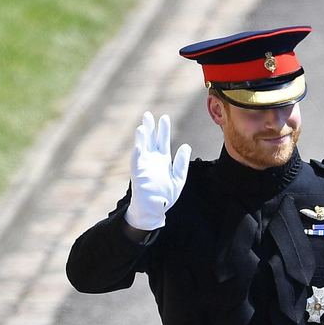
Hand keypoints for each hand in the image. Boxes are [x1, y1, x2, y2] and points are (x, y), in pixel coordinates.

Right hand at [123, 112, 190, 230]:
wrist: (154, 210)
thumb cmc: (165, 196)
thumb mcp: (178, 179)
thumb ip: (182, 163)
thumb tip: (187, 146)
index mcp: (163, 160)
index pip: (162, 141)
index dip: (163, 130)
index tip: (164, 117)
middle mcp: (152, 160)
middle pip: (150, 140)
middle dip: (150, 128)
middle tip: (148, 115)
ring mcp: (144, 166)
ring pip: (142, 147)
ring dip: (141, 137)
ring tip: (142, 126)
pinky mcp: (138, 174)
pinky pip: (137, 162)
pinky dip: (137, 153)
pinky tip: (138, 145)